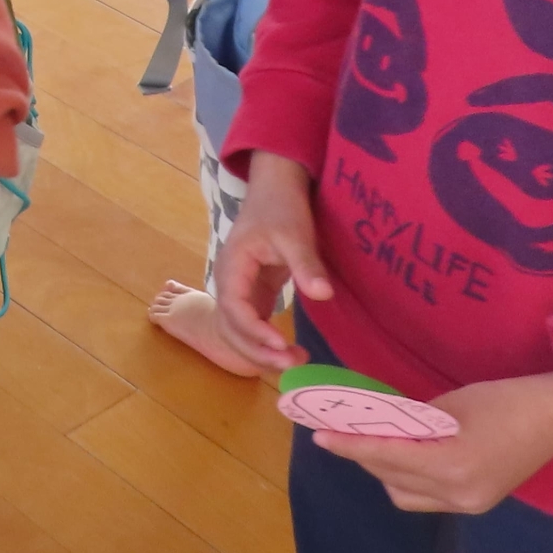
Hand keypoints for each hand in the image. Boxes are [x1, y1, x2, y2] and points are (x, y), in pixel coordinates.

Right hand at [212, 151, 333, 370]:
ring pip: (238, 333)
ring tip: (296, 361)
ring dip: (261, 352)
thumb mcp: (296, 233)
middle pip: (231, 328)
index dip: (254, 330)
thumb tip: (323, 295)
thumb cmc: (282, 208)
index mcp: (231, 267)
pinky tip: (290, 351)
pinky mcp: (253, 295)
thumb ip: (306, 265)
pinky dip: (266, 343)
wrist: (275, 190)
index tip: (281, 342)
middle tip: (294, 362)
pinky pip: (252, 326)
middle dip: (258, 350)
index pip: (233, 308)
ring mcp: (239, 291)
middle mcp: (229, 283)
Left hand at [316, 369, 552, 513]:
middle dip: (363, 456)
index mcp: (452, 464)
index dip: (349, 445)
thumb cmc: (505, 400)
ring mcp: (469, 504)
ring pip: (405, 494)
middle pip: (391, 479)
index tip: (319, 436)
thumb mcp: (450, 404)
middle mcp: (458, 493)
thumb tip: (376, 426)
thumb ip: (411, 421)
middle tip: (341, 431)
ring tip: (374, 442)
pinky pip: (427, 497)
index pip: (385, 457)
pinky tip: (405, 455)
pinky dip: (408, 478)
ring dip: (384, 471)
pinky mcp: (476, 504)